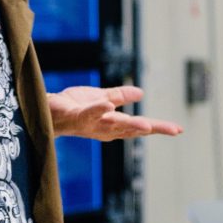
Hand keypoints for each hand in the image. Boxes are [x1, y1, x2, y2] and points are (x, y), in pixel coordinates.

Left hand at [47, 85, 181, 140]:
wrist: (44, 110)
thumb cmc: (71, 107)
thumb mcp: (99, 98)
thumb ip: (118, 96)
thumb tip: (141, 93)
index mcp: (112, 124)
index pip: (139, 126)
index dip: (158, 128)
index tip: (178, 129)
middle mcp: (103, 128)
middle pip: (131, 129)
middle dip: (151, 129)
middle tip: (173, 129)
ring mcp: (89, 124)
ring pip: (112, 125)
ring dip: (130, 124)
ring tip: (146, 124)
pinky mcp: (75, 117)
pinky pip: (88, 114)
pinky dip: (98, 110)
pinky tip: (107, 105)